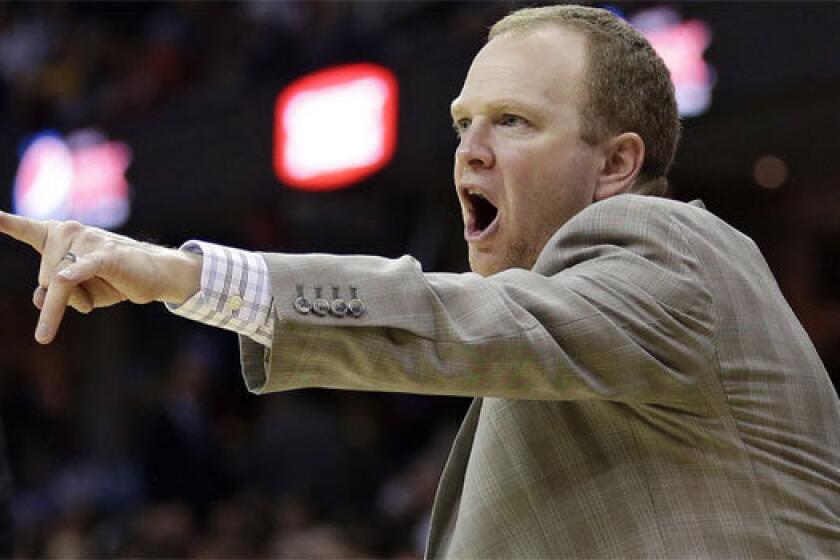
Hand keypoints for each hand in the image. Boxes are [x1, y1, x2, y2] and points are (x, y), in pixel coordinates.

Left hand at [0, 211, 201, 343]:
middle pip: (45, 278)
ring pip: (60, 284)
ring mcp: (88, 242)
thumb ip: (52, 293)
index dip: (5, 222)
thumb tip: (40, 295)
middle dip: (65, 296)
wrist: (156, 274)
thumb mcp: (79, 291)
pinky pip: (82, 269)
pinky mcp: (106, 256)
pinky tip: (65, 277)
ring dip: (80, 299)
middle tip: (98, 286)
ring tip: (108, 285)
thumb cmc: (114, 279)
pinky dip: (74, 276)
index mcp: (60, 235)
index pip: (25, 229)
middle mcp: (70, 232)